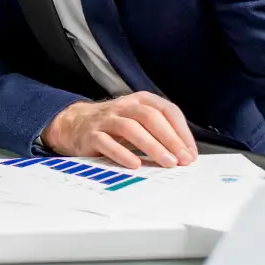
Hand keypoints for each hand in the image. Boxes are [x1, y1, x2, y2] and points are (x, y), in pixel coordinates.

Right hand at [42, 92, 197, 168]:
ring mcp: (105, 120)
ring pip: (130, 128)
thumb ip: (159, 132)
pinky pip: (106, 142)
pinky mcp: (91, 135)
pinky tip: (135, 164)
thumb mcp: (137, 120)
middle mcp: (123, 107)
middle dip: (170, 139)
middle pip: (150, 117)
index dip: (182, 132)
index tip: (191, 152)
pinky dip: (122, 153)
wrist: (73, 124)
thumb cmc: (113, 126)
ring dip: (152, 146)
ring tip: (167, 162)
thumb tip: (185, 153)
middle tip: (183, 159)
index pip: (167, 110)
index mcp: (140, 101)